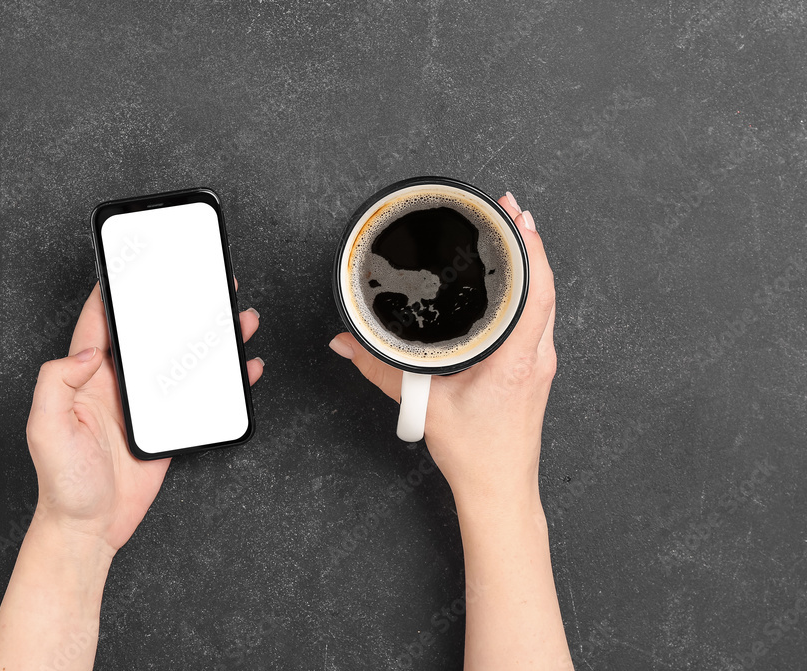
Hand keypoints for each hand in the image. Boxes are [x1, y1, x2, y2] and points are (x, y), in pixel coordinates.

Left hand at [26, 281, 263, 555]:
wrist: (90, 529)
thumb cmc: (62, 484)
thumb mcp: (46, 428)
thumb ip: (56, 381)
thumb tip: (89, 349)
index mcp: (85, 376)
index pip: (99, 320)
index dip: (114, 289)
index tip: (135, 261)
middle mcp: (116, 383)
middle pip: (151, 332)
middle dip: (176, 303)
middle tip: (203, 280)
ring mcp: (143, 404)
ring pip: (181, 358)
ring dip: (209, 337)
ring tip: (237, 317)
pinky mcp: (166, 426)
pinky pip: (199, 394)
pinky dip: (224, 381)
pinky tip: (244, 369)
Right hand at [329, 191, 554, 504]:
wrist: (499, 489)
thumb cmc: (474, 454)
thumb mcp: (421, 405)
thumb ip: (378, 370)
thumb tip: (345, 343)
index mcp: (516, 359)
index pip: (537, 291)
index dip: (530, 248)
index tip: (515, 215)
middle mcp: (536, 356)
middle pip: (546, 285)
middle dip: (528, 241)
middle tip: (506, 207)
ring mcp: (540, 362)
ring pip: (545, 300)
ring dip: (532, 264)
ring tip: (511, 232)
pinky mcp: (534, 369)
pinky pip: (539, 316)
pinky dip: (530, 288)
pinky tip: (513, 279)